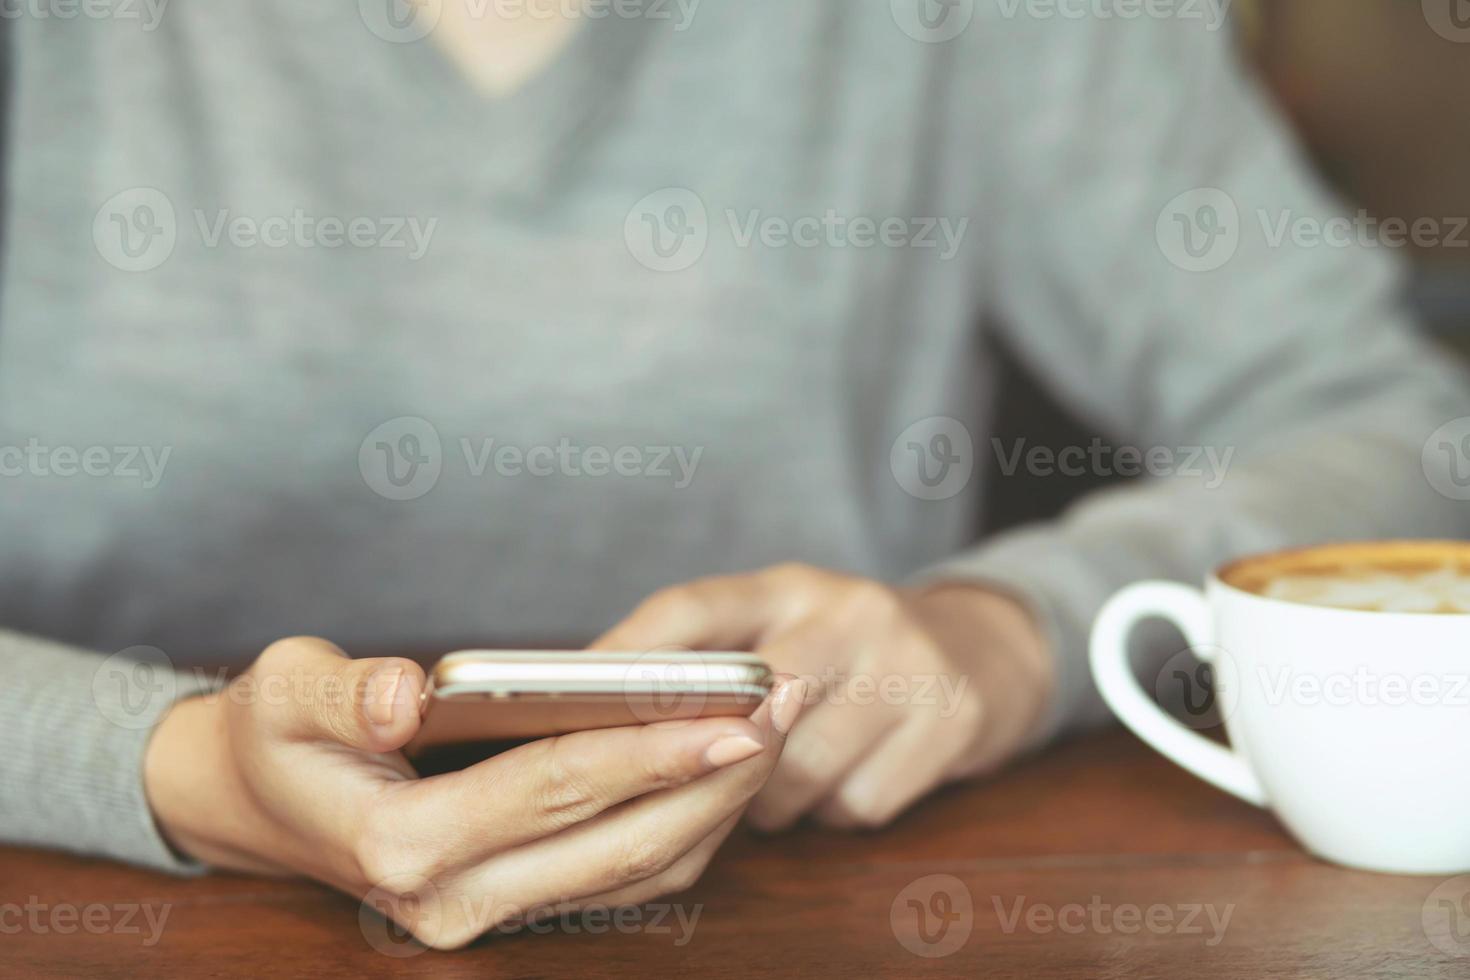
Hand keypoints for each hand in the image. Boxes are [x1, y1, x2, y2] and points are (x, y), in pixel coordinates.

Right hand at [144, 637, 805, 948]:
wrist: (254, 801)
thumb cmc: (276, 733)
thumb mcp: (285, 689)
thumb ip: (347, 693)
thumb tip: (407, 697)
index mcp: (402, 845)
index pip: (555, 790)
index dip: (651, 749)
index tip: (737, 714)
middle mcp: (452, 900)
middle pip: (620, 842)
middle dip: (714, 777)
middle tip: (784, 706)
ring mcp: (486, 915)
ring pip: (637, 870)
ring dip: (715, 804)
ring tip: (775, 726)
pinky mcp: (514, 905)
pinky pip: (624, 877)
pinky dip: (684, 824)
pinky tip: (726, 766)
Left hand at [594, 564, 1053, 830]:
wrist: (987, 651)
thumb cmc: (849, 651)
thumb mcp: (786, 624)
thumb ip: (715, 655)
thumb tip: (607, 715)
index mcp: (789, 584)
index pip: (692, 610)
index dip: (628, 656)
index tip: (572, 697)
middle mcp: (850, 610)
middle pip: (750, 704)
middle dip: (714, 754)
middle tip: (696, 774)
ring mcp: (908, 663)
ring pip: (797, 769)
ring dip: (771, 798)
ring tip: (778, 779)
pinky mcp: (952, 720)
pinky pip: (855, 804)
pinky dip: (835, 811)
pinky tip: (844, 779)